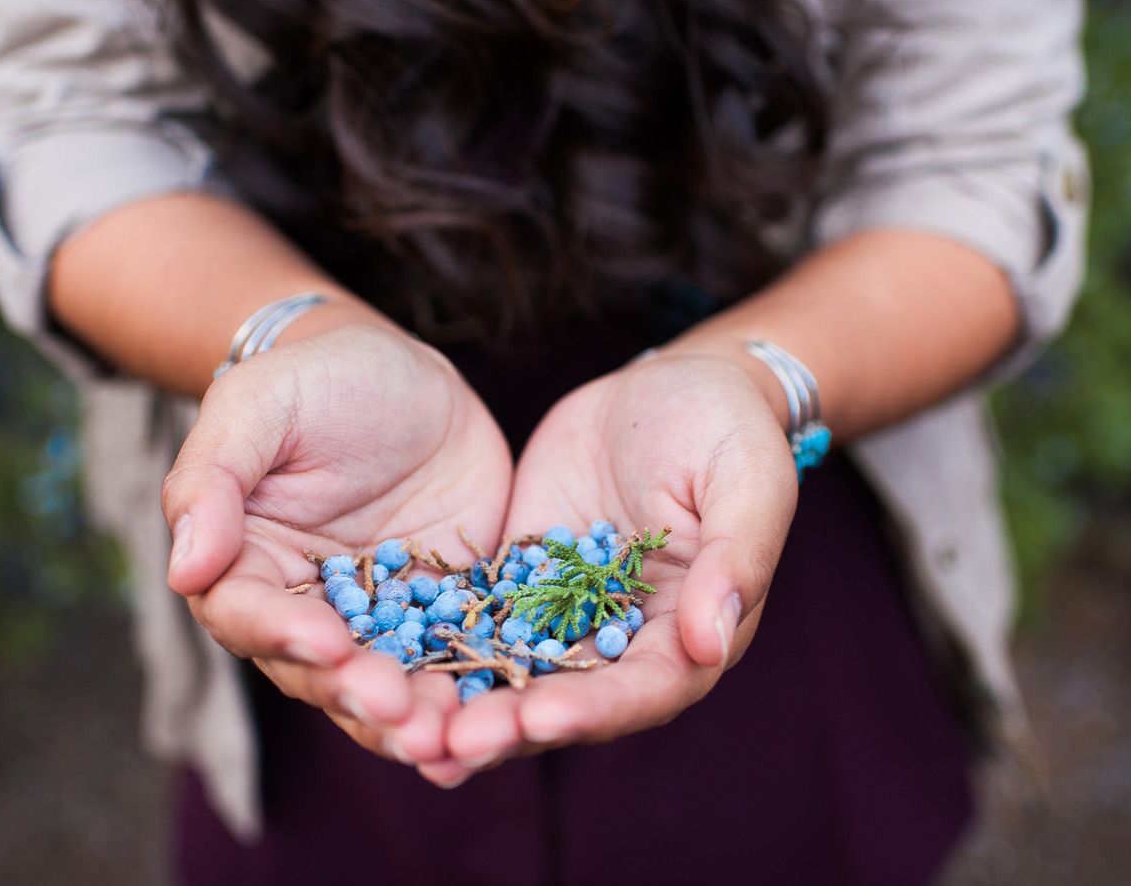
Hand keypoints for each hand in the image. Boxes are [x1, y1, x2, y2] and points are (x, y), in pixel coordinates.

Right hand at [161, 324, 511, 769]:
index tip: (325, 643)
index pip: (249, 614)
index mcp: (246, 566)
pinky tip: (494, 719)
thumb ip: (213, 478)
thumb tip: (184, 567)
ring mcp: (378, 619)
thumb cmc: (316, 377)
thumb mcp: (258, 404)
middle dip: (357, 694)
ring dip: (412, 717)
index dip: (283, 633)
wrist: (409, 373)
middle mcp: (307, 607)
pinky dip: (470, 695)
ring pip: (386, 682)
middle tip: (398, 710)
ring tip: (446, 737)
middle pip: (319, 670)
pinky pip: (453, 662)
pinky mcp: (442, 614)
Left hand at [440, 351, 799, 771]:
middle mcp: (624, 642)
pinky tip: (384, 669)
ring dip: (465, 707)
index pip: (644, 689)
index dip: (594, 709)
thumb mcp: (747, 479)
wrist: (674, 385)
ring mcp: (564, 615)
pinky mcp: (519, 581)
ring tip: (409, 738)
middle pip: (568, 700)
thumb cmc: (727, 428)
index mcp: (690, 634)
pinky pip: (474, 621)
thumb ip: (736, 558)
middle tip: (454, 745)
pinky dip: (435, 650)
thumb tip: (712, 643)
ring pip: (512, 675)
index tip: (541, 718)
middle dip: (512, 726)